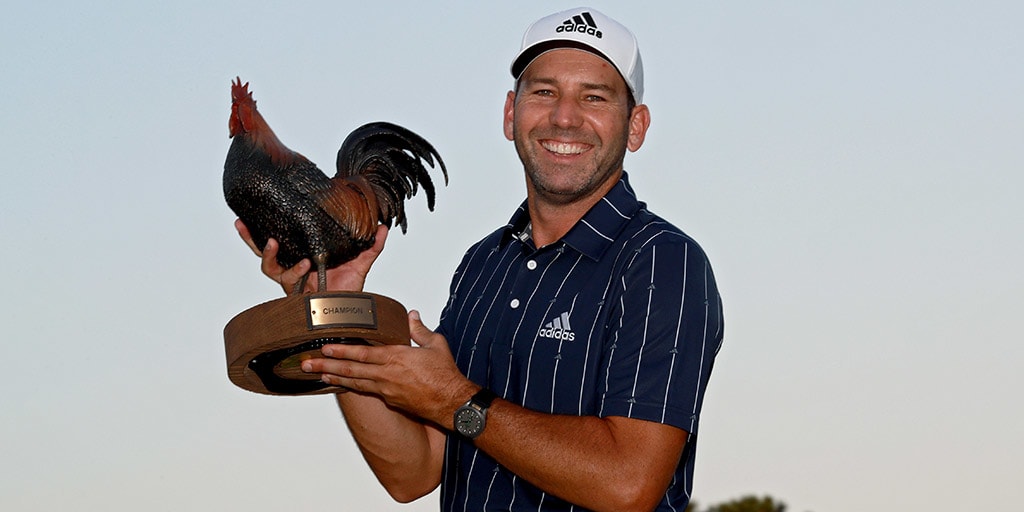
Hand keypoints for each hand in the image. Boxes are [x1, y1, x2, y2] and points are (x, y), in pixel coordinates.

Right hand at [234, 219, 388, 293]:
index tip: (250, 216)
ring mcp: (292, 283)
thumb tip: (383, 227)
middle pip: (264, 253)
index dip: (262, 231)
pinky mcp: (296, 295)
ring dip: (270, 255)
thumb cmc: (351, 291)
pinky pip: (288, 282)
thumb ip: (371, 245)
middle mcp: (293, 270)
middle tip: (242, 224)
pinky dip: (294, 271)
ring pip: (270, 268)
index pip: (279, 242)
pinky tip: (303, 263)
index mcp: (302, 259)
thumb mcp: (361, 262)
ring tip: (274, 242)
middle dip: (250, 239)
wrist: (352, 314)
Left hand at [301, 310, 475, 425]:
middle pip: (351, 371)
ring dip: (334, 378)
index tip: (325, 348)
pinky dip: (351, 387)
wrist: (452, 403)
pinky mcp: (390, 401)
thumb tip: (411, 315)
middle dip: (326, 367)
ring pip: (354, 383)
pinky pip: (365, 391)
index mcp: (397, 358)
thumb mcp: (436, 345)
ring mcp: (387, 390)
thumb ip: (420, 329)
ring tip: (317, 375)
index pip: (362, 354)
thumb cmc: (445, 376)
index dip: (342, 351)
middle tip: (307, 364)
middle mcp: (387, 376)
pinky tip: (342, 384)